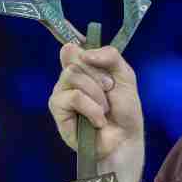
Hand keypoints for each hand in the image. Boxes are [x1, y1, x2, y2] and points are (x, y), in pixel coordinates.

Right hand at [48, 43, 144, 170]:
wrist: (125, 137)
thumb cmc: (124, 108)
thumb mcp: (125, 75)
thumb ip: (110, 56)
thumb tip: (81, 50)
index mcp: (84, 66)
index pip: (72, 47)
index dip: (76, 44)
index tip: (83, 49)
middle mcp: (69, 76)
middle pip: (75, 59)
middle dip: (99, 75)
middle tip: (110, 89)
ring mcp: (61, 91)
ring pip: (72, 75)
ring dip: (97, 93)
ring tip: (105, 109)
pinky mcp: (57, 109)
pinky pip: (73, 97)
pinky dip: (91, 108)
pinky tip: (98, 120)